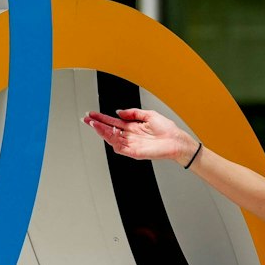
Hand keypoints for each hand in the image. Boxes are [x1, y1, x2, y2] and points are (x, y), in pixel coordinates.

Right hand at [82, 107, 197, 164]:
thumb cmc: (167, 130)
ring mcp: (131, 144)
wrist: (177, 141)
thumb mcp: (149, 114)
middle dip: (97, 125)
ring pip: (112, 138)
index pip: (113, 122)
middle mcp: (130, 136)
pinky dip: (112, 141)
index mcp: (133, 127)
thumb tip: (119, 111)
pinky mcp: (134, 152)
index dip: (102, 118)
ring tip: (94, 125)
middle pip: (109, 130)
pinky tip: (106, 134)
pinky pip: (120, 147)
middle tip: (87, 120)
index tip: (92, 115)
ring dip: (102, 131)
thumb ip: (133, 113)